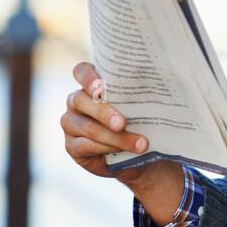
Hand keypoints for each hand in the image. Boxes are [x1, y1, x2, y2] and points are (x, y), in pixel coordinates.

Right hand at [61, 61, 154, 185]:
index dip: (88, 77)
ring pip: (88, 127)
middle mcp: (76, 101)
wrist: (135, 155)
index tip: (101, 87)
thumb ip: (135, 98)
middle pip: (81, 100)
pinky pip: (85, 146)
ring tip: (139, 144)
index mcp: (90, 85)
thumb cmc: (137, 122)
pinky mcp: (71, 146)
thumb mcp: (137, 107)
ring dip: (115, 137)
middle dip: (104, 112)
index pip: (81, 72)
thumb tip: (156, 92)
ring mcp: (70, 123)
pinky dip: (107, 148)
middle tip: (122, 123)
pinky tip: (122, 151)